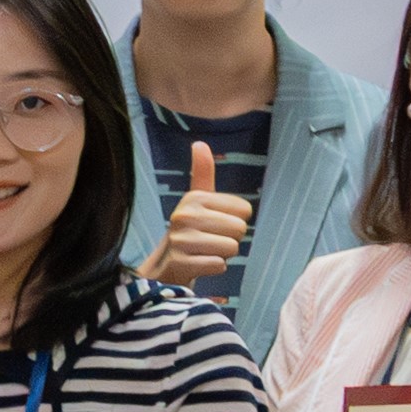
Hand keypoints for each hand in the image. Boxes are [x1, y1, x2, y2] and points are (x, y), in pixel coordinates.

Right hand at [143, 139, 247, 287]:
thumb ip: (201, 172)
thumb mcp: (197, 200)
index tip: (216, 224)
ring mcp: (182, 239)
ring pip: (232, 248)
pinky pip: (219, 265)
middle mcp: (186, 215)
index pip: (244, 210)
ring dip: (223, 254)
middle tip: (210, 240)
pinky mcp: (181, 262)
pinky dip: (214, 268)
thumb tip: (199, 143)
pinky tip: (199, 263)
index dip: (235, 221)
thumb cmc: (190, 229)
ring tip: (205, 251)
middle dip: (231, 239)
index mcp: (195, 198)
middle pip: (240, 229)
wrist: (165, 264)